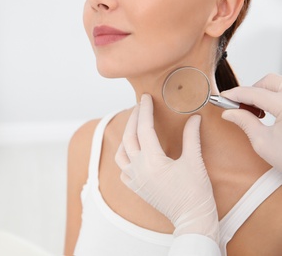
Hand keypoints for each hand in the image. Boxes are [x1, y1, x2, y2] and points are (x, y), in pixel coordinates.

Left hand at [115, 94, 218, 240]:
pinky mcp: (136, 188)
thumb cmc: (195, 193)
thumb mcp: (194, 161)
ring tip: (134, 127)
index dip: (145, 110)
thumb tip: (194, 119)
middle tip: (139, 106)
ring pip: (121, 153)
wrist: (192, 219)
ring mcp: (135, 180)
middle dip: (133, 118)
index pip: (144, 128)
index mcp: (152, 161)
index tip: (146, 98)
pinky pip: (123, 170)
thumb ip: (191, 137)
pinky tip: (132, 153)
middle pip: (129, 137)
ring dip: (126, 137)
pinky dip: (125, 158)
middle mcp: (138, 169)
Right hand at [221, 73, 281, 170]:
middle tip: (240, 106)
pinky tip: (270, 112)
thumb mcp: (262, 142)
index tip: (224, 97)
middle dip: (251, 90)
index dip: (235, 94)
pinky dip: (275, 98)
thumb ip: (245, 122)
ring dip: (264, 93)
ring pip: (279, 85)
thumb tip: (229, 112)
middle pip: (269, 81)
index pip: (254, 93)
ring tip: (257, 112)